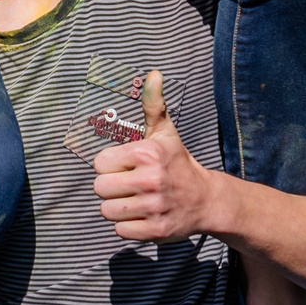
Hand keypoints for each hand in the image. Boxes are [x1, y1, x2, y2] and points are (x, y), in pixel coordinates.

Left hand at [92, 72, 217, 242]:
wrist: (206, 200)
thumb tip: (153, 73)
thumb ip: (153, 103)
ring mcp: (154, 208)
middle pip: (99, 188)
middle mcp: (150, 180)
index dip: (110, 165)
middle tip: (129, 185)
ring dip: (117, 207)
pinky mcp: (156, 231)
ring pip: (107, 211)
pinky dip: (127, 225)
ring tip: (133, 200)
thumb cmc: (177, 163)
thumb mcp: (166, 132)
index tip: (126, 166)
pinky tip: (142, 215)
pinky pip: (120, 230)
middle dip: (110, 187)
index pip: (100, 163)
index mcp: (148, 153)